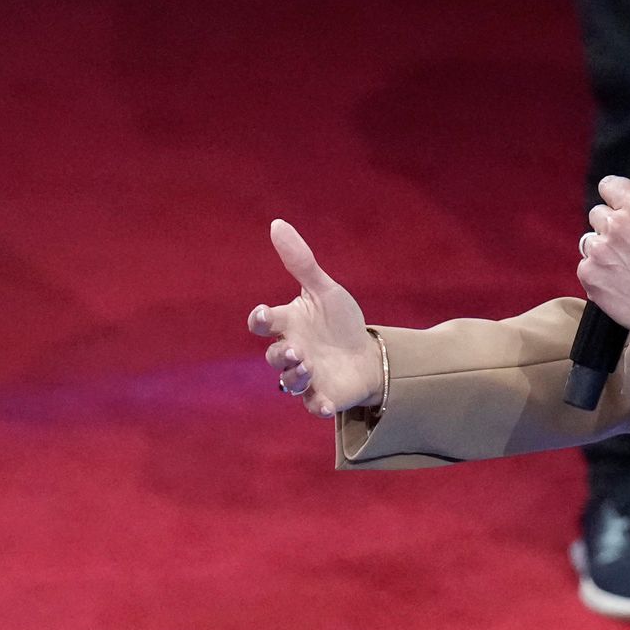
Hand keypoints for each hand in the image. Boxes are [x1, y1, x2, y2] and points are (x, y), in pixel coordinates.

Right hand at [247, 219, 382, 416]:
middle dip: (282, 354)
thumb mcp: (324, 290)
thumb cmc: (341, 322)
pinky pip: (313, 406)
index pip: (263, 323)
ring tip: (308, 366)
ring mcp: (305, 377)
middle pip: (274, 357)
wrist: (368, 354)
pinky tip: (326, 404)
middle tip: (298, 350)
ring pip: (289, 382)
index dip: (260, 320)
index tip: (265, 316)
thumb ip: (301, 262)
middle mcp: (292, 352)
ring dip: (295, 376)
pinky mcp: (322, 397)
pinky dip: (318, 406)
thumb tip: (276, 223)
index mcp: (288, 325)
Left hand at [577, 176, 629, 329]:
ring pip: (589, 241)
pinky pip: (585, 266)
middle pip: (597, 213)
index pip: (609, 185)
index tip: (615, 202)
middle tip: (626, 244)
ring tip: (622, 267)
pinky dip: (597, 273)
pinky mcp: (589, 274)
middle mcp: (614, 225)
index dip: (613, 195)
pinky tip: (616, 282)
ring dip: (602, 250)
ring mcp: (598, 251)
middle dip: (609, 226)